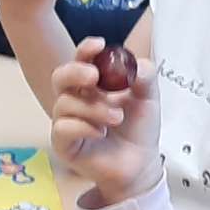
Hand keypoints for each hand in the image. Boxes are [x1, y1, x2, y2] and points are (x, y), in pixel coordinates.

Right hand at [50, 37, 161, 205]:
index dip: (86, 50)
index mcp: (93, 84)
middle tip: (95, 77)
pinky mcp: (63, 143)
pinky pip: (62, 127)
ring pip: (65, 103)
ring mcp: (66, 121)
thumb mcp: (148, 98)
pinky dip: (83, 127)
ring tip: (116, 118)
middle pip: (60, 76)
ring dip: (93, 108)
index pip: (81, 60)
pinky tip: (100, 133)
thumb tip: (134, 64)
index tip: (99, 45)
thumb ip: (144, 76)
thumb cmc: (139, 130)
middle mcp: (76, 99)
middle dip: (75, 72)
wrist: (140, 164)